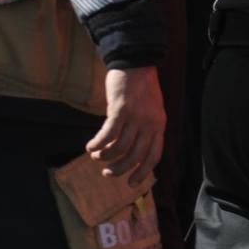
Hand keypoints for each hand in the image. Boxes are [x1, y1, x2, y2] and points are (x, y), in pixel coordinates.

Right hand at [87, 66, 164, 184]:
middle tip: (106, 173)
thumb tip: (132, 149)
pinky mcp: (119, 111)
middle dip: (118, 169)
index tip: (131, 183)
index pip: (153, 156)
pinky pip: (107, 135)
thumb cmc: (141, 88)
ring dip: (104, 156)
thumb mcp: (152, 110)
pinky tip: (89, 146)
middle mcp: (149, 124)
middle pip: (134, 156)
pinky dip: (97, 144)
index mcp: (159, 125)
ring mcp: (135, 118)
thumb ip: (146, 128)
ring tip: (94, 156)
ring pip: (119, 148)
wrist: (136, 64)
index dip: (142, 172)